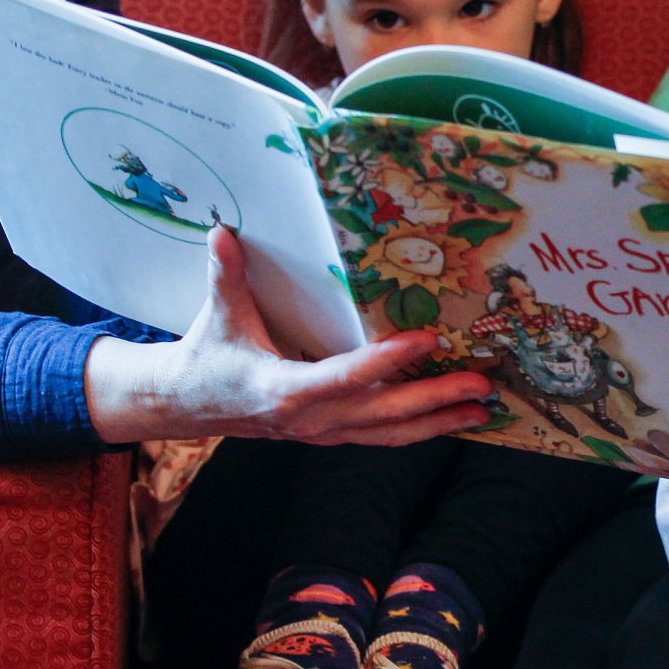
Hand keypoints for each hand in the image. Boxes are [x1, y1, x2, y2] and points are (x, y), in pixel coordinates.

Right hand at [85, 224, 492, 444]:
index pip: (345, 376)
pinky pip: (380, 436)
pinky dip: (418, 429)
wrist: (187, 405)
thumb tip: (222, 231)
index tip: (428, 340)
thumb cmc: (207, 356)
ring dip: (437, 421)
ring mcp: (322, 433)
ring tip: (481, 410)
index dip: (387, 360)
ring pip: (388, 433)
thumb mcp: (216, 315)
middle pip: (382, 413)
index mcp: (283, 389)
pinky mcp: (329, 435)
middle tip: (479, 384)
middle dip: (434, 399)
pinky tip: (451, 418)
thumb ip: (226, 274)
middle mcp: (310, 419)